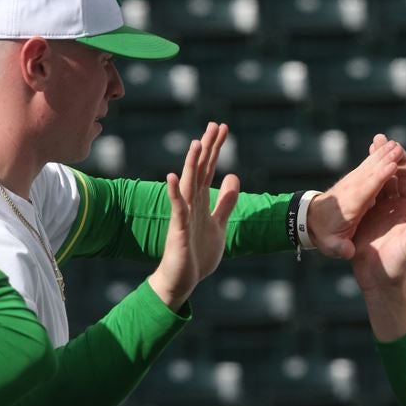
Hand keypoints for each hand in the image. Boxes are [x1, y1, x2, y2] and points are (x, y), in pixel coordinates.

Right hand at [148, 122, 240, 310]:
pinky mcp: (178, 230)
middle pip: (200, 171)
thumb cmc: (198, 253)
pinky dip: (175, 193)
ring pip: (189, 185)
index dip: (216, 149)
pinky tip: (172, 177)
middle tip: (214, 125)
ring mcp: (184, 216)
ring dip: (192, 164)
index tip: (222, 128)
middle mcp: (192, 204)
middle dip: (208, 149)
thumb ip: (225, 202)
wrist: (183, 280)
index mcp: (202, 202)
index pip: (209, 169)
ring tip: (196, 143)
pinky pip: (177, 209)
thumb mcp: (219, 224)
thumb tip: (233, 177)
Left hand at [304, 138, 405, 259]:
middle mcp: (351, 189)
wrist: (309, 219)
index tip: (392, 166)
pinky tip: (384, 147)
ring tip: (395, 143)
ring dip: (382, 153)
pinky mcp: (352, 179)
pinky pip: (367, 165)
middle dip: (384, 159)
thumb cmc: (325, 234)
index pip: (367, 188)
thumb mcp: (331, 246)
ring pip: (369, 165)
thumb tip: (348, 251)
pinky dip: (376, 155)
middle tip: (399, 147)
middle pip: (371, 172)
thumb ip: (340, 249)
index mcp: (351, 205)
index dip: (379, 177)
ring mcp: (351, 182)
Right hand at [350, 135, 405, 292]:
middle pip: (391, 176)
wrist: (382, 281)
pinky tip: (353, 169)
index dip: (402, 162)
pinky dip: (360, 181)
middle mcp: (395, 208)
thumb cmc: (401, 264)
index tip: (396, 146)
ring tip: (368, 145)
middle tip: (379, 138)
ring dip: (373, 165)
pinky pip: (363, 196)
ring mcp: (379, 212)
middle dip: (386, 157)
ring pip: (377, 183)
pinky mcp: (365, 219)